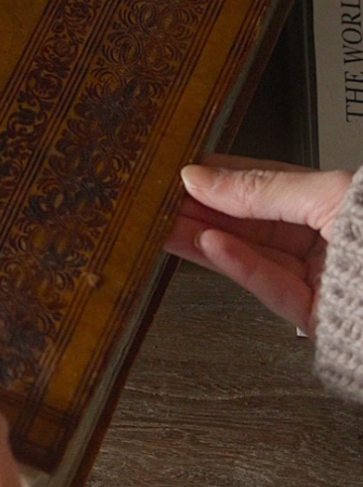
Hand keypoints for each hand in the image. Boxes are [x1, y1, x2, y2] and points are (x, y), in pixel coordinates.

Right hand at [162, 154, 352, 334]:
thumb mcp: (328, 193)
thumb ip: (262, 188)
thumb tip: (203, 176)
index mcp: (329, 202)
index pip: (260, 184)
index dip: (217, 177)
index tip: (178, 171)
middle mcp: (320, 239)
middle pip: (248, 222)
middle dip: (201, 210)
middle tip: (157, 201)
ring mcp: (315, 278)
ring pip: (250, 255)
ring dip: (205, 239)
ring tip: (166, 224)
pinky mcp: (313, 315)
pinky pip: (270, 287)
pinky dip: (238, 266)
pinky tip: (209, 247)